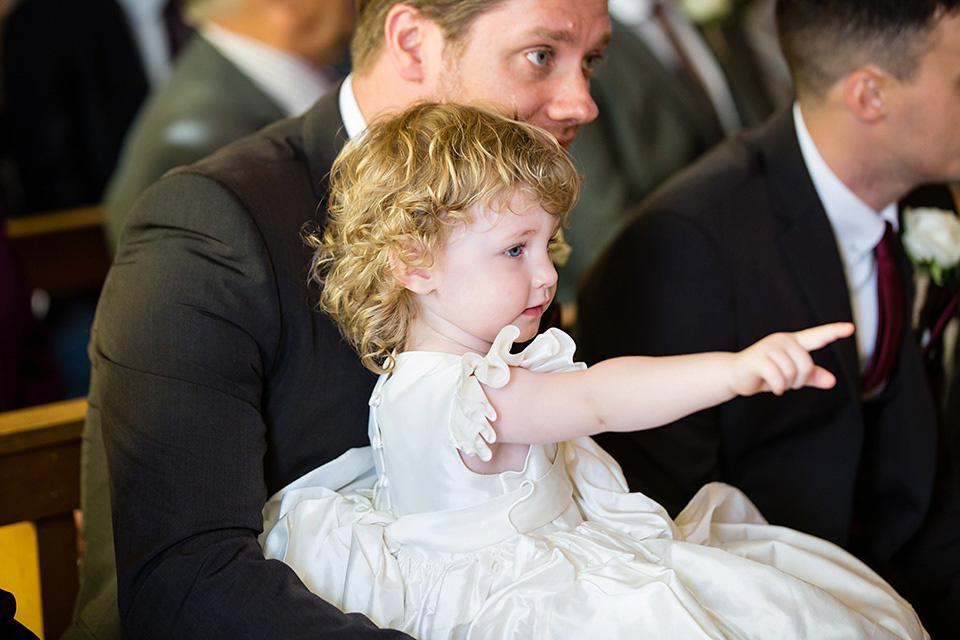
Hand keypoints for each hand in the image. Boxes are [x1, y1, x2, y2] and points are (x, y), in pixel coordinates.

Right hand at [729, 322, 854, 396]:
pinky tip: (773, 387)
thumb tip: (832, 381)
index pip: (817, 336)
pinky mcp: (757, 358)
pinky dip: (778, 387)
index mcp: (793, 342)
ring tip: (778, 383)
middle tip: (787, 383)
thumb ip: (811, 376)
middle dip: (799, 380)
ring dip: (787, 385)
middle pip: (805, 364)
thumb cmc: (765, 373)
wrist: (735, 375)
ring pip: (792, 372)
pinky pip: (778, 377)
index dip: (834, 332)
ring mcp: (768, 347)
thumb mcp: (791, 375)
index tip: (850, 328)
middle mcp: (782, 341)